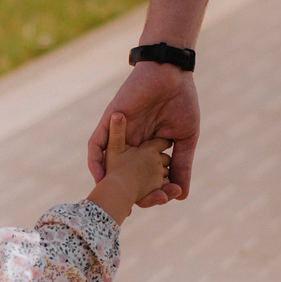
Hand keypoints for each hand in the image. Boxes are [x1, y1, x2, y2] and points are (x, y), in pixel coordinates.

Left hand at [86, 62, 198, 207]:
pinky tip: (99, 177)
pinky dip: (95, 161)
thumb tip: (182, 195)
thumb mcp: (185, 139)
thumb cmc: (181, 101)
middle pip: (124, 175)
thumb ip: (182, 166)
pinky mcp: (110, 122)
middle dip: (128, 193)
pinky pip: (96, 144)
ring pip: (107, 164)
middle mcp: (130, 144)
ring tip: (109, 201)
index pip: (144, 177)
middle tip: (135, 209)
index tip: (162, 202)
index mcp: (147, 149)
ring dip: (108, 183)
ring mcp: (118, 133)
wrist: (172, 72)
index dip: (151, 191)